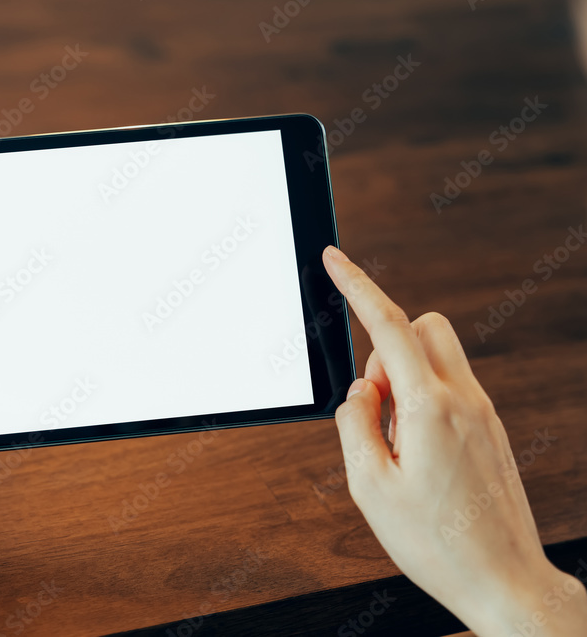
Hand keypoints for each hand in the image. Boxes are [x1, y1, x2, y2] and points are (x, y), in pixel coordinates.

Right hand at [323, 245, 586, 635]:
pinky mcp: (490, 428)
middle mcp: (464, 400)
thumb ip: (355, 423)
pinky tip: (420, 456)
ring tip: (398, 442)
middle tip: (376, 404)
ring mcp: (483, 412)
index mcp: (431, 409)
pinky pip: (450, 387)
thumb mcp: (369, 485)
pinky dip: (423, 401)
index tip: (336, 259)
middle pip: (424, 326)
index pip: (389, 325)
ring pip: (438, 355)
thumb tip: (361, 390)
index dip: (358, 285)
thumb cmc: (436, 542)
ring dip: (405, 378)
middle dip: (387, 346)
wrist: (504, 580)